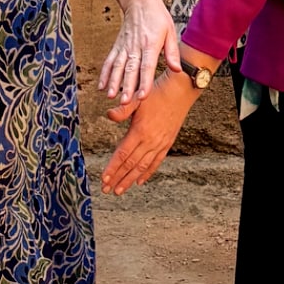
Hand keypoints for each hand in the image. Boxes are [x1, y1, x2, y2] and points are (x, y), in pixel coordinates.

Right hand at [96, 0, 180, 108]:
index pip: (147, 66)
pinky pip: (109, 61)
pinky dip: (104, 74)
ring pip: (117, 66)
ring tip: (110, 96)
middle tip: (124, 102)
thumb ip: (172, 52)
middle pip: (130, 69)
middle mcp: (135, 47)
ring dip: (113, 82)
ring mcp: (124, 47)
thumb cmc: (157, 17)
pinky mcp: (117, 46)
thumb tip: (177, 70)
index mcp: (151, 44)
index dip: (144, 82)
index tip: (142, 96)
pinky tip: (102, 86)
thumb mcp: (170, 31)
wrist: (139, 2)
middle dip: (126, 86)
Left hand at [102, 69, 194, 192]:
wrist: (179, 92)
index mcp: (140, 131)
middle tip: (106, 190)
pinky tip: (139, 181)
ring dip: (130, 180)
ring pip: (142, 167)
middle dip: (117, 178)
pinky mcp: (167, 144)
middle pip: (130, 164)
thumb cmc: (156, 93)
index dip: (112, 168)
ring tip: (119, 190)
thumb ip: (123, 109)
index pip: (122, 154)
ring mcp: (160, 144)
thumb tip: (109, 115)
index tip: (104, 179)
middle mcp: (150, 141)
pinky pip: (156, 162)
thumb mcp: (137, 99)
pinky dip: (147, 173)